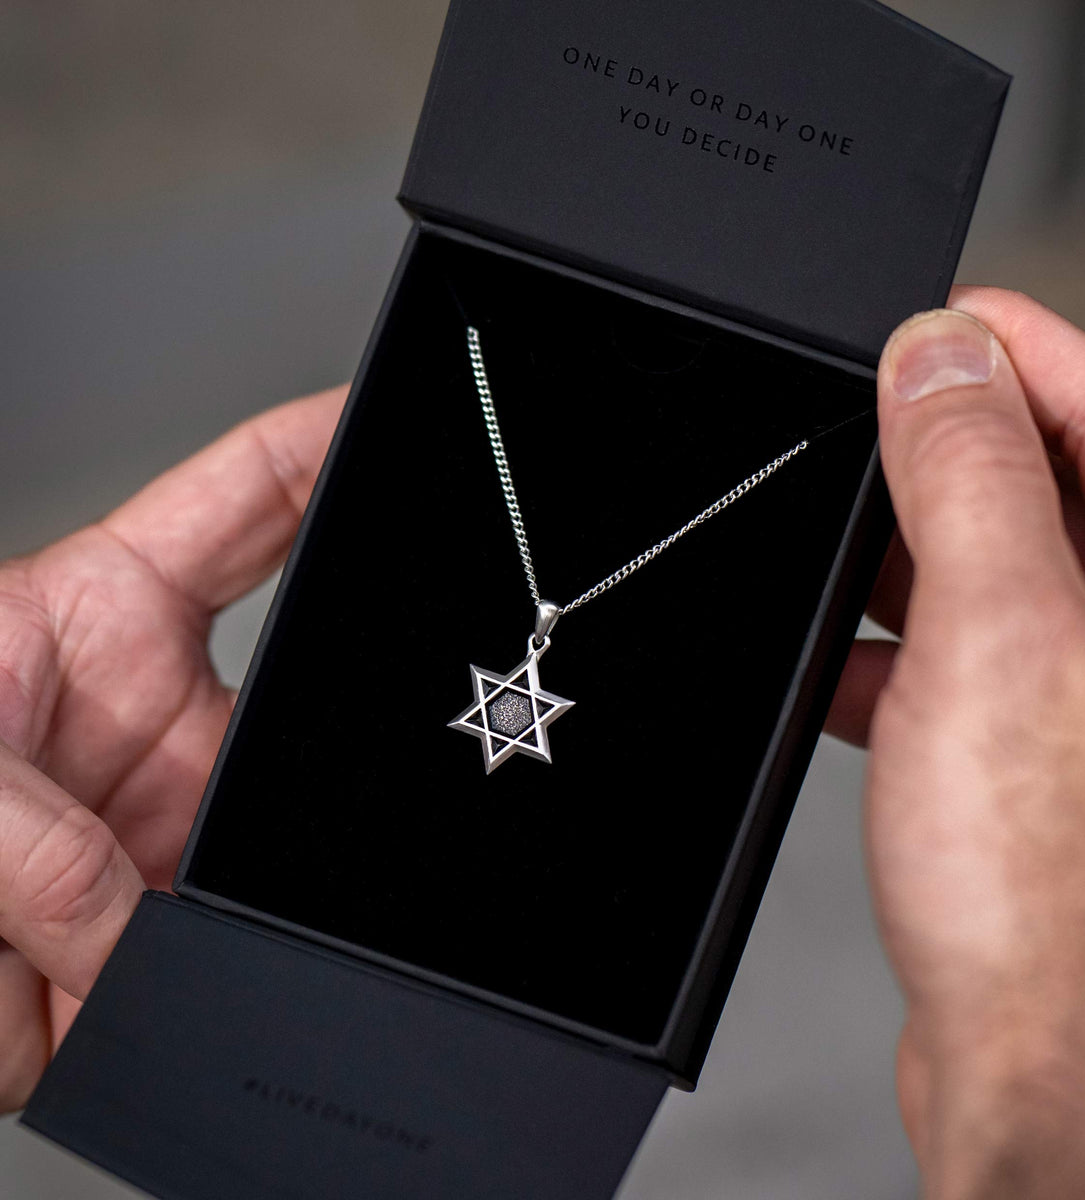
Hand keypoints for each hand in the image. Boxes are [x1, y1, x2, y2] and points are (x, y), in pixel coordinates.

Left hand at [0, 386, 344, 1113]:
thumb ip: (26, 837)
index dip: (327, 447)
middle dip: (356, 663)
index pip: (248, 506)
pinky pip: (243, 940)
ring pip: (288, 818)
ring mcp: (175, 821)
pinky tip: (212, 958)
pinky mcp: (168, 926)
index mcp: (98, 617)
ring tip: (205, 877)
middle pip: (307, 661)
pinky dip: (248, 955)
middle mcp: (154, 714)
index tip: (395, 420)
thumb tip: (124, 918)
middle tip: (403, 667)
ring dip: (281, 847)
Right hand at [827, 290, 1084, 1196]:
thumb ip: (972, 479)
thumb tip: (939, 358)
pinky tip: (847, 666)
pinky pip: (969, 657)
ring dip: (913, 557)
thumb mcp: (1001, 644)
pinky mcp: (1044, 756)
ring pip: (1002, 573)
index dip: (1023, 349)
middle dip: (952, 452)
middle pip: (1061, 482)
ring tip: (840, 557)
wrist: (1051, 1088)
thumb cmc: (1062, 906)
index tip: (931, 322)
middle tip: (864, 428)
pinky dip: (899, 649)